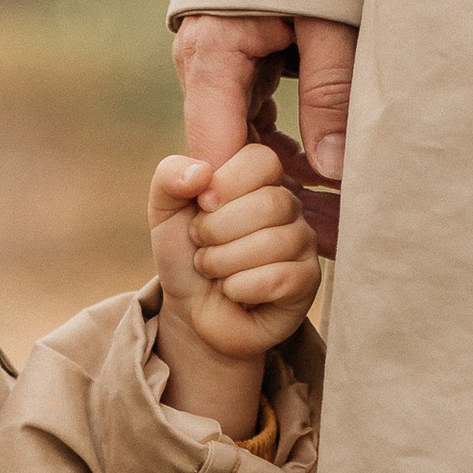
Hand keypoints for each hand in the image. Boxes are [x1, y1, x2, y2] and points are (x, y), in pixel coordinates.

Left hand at [149, 141, 319, 435]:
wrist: (194, 313)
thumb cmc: (186, 256)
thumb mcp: (165, 211)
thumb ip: (170, 176)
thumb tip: (201, 172)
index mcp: (258, 179)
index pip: (262, 160)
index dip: (226, 184)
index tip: (203, 205)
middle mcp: (288, 205)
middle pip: (270, 203)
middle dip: (217, 231)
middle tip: (203, 245)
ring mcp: (302, 242)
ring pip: (273, 242)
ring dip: (224, 263)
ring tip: (214, 270)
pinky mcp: (306, 280)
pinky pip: (278, 278)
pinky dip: (240, 288)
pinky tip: (233, 291)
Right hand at [173, 10, 357, 228]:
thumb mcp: (329, 22)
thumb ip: (329, 90)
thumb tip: (330, 166)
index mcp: (212, 56)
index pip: (212, 150)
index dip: (237, 200)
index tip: (277, 236)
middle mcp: (201, 66)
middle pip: (222, 150)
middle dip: (262, 194)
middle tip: (313, 231)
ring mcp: (213, 66)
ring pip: (236, 139)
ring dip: (274, 174)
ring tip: (325, 209)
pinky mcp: (233, 64)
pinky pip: (248, 119)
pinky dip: (277, 147)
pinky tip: (317, 173)